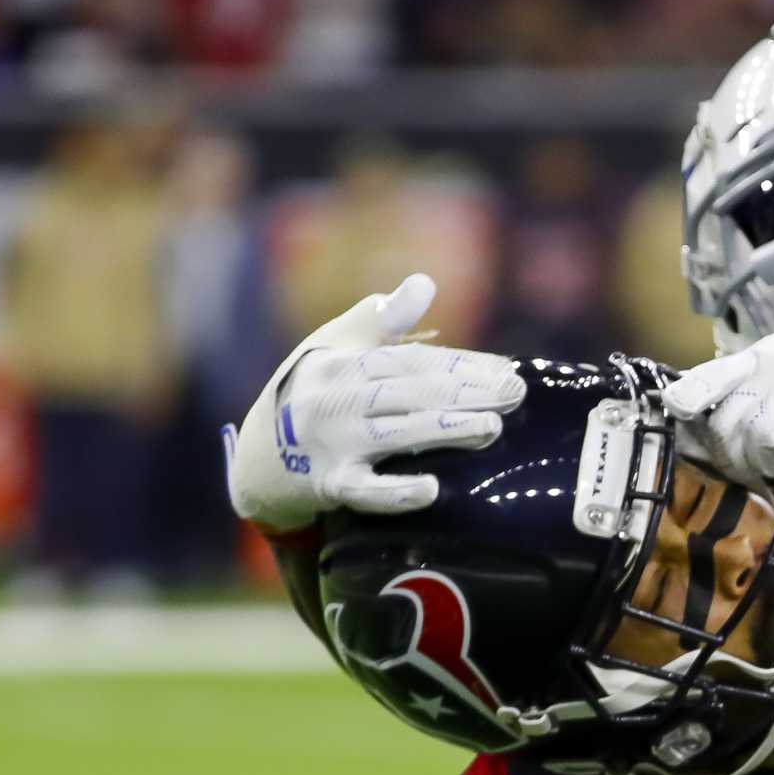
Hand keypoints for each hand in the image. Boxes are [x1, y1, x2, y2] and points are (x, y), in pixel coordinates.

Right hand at [223, 273, 524, 532]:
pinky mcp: (330, 486)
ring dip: (444, 431)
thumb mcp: (337, 347)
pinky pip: (364, 491)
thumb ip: (385, 320)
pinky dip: (395, 492)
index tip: (506, 370)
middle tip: (515, 394)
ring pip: (395, 435)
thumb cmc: (311, 392)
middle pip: (409, 393)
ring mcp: (333, 444)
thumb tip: (425, 282)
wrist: (258, 457)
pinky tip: (431, 489)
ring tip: (491, 428)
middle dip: (464, 392)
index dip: (460, 364)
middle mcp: (336, 399)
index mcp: (342, 363)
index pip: (411, 361)